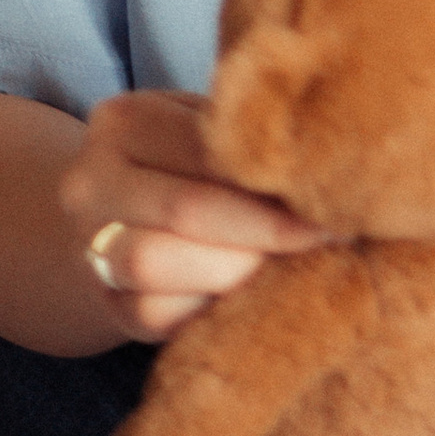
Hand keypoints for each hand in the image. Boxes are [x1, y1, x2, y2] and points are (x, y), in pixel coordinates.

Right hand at [58, 89, 336, 344]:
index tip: (344, 192)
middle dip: (268, 229)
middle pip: (186, 209)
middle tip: (333, 236)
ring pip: (157, 263)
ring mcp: (89, 246)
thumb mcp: (208, 135)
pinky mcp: (109, 304)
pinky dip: (214, 306)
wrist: (114, 225)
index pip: (209, 147)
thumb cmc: (187, 170)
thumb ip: (250, 142)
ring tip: (293, 265)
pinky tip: (256, 295)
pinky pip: (157, 314)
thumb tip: (340, 166)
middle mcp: (90, 181)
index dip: (279, 173)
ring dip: (238, 270)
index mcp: (122, 121)